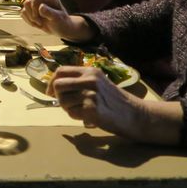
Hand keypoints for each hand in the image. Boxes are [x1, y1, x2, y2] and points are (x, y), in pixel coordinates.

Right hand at [20, 0, 92, 40]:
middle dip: (32, 14)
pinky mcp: (31, 11)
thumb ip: (50, 12)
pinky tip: (36, 24)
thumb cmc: (62, 22)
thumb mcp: (58, 18)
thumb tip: (40, 7)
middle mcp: (42, 0)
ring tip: (39, 24)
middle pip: (28, 2)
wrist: (61, 29)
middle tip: (41, 22)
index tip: (38, 14)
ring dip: (30, 18)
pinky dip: (28, 21)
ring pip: (24, 8)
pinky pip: (23, 14)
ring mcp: (35, 5)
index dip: (35, 2)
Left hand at [49, 66, 182, 144]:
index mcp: (90, 71)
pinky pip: (72, 113)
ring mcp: (91, 93)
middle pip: (58, 84)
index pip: (61, 70)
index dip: (52, 81)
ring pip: (63, 100)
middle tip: (67, 104)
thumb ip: (80, 81)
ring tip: (81, 110)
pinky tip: (87, 116)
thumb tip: (55, 86)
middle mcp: (90, 79)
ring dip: (68, 108)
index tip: (51, 92)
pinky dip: (75, 116)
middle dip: (58, 96)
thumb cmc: (115, 101)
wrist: (135, 114)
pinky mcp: (92, 108)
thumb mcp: (98, 83)